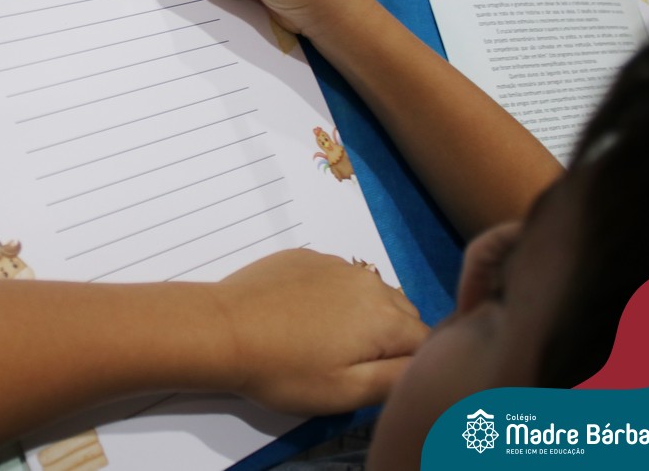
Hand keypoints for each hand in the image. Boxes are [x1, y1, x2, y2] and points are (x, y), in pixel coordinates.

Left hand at [214, 248, 427, 414]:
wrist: (222, 330)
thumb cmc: (283, 369)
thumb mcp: (346, 392)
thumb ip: (398, 379)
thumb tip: (425, 367)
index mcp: (386, 317)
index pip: (425, 342)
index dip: (407, 365)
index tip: (377, 378)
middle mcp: (368, 282)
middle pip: (402, 314)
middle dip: (389, 339)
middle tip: (350, 364)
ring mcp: (334, 264)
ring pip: (370, 293)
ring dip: (362, 316)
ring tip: (324, 341)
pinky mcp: (304, 257)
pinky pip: (337, 277)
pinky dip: (333, 296)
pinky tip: (301, 317)